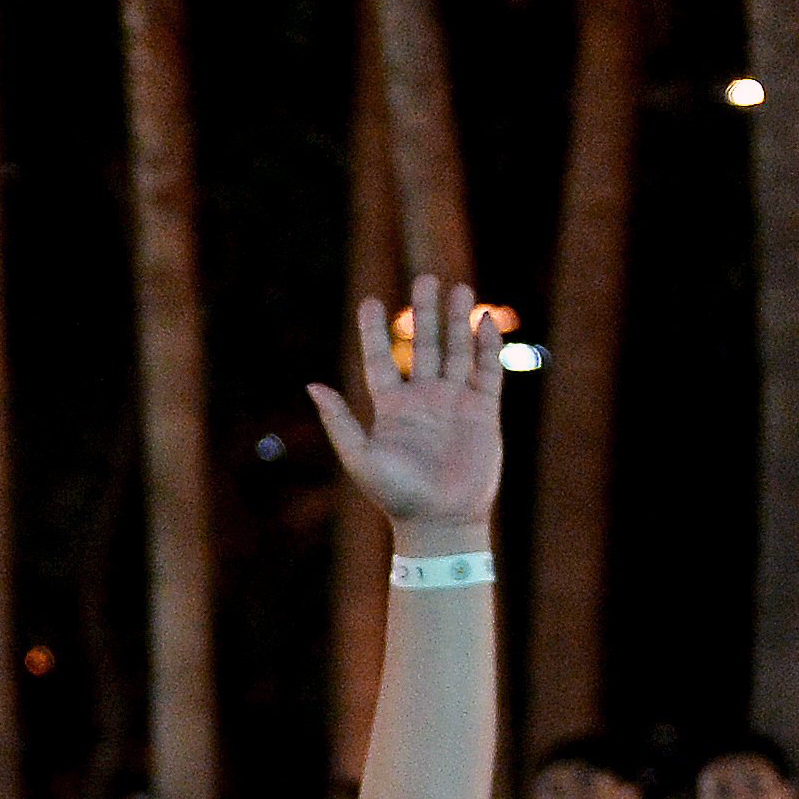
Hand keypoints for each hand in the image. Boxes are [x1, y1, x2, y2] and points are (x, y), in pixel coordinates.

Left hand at [306, 273, 505, 537]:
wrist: (441, 521)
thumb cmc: (397, 495)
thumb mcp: (360, 458)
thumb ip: (339, 421)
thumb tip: (312, 385)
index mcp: (391, 409)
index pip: (380, 360)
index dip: (374, 331)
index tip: (371, 300)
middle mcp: (423, 400)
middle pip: (424, 345)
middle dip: (425, 312)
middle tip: (426, 278)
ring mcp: (455, 403)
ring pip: (457, 351)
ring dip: (457, 321)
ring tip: (459, 288)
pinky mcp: (483, 412)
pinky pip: (486, 372)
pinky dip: (486, 346)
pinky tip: (484, 321)